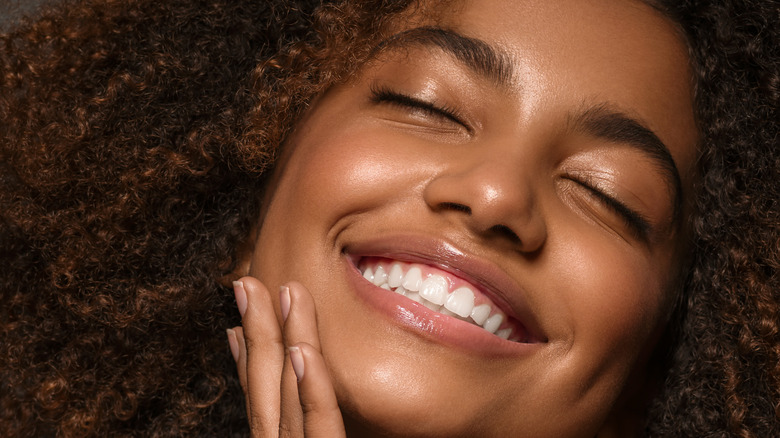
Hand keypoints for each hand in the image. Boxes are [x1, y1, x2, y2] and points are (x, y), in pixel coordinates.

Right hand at [227, 277, 345, 436]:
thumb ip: (317, 426)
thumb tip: (303, 364)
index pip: (259, 399)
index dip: (246, 357)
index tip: (236, 320)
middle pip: (265, 388)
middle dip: (258, 332)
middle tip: (248, 283)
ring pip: (289, 394)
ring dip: (284, 339)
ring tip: (286, 293)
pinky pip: (320, 422)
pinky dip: (310, 387)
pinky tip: (301, 350)